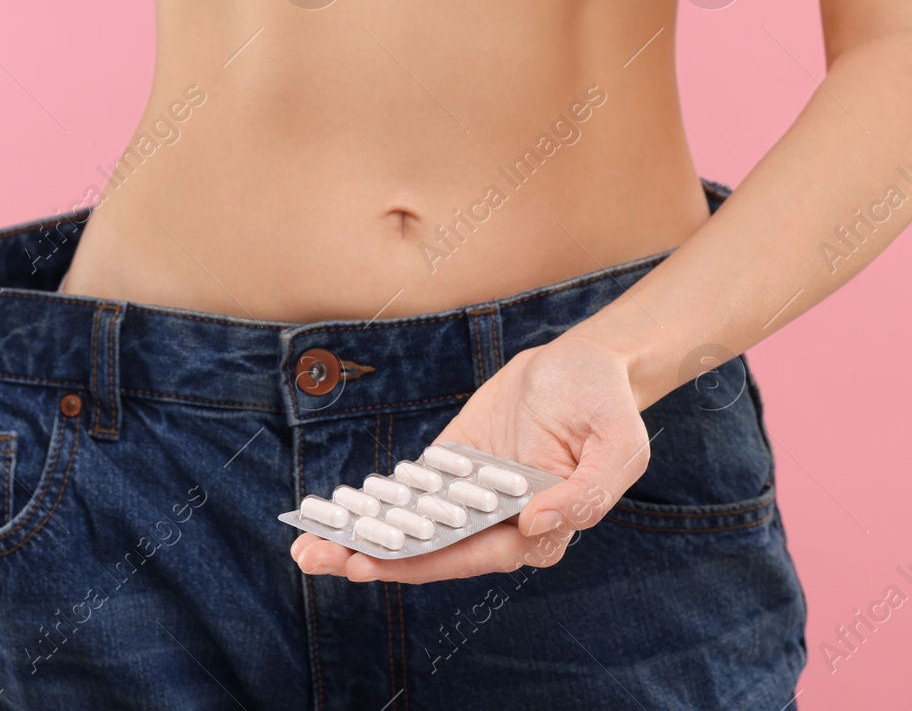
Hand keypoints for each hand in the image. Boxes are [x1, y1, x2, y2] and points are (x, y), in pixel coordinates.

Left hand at [290, 336, 651, 582]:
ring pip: (411, 526)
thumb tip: (535, 523)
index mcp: (539, 530)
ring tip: (309, 543)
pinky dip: (374, 502)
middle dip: (372, 558)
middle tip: (316, 560)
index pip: (470, 555)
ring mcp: (471, 496)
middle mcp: (498, 523)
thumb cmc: (606, 406)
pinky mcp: (452, 466)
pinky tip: (334, 509)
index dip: (420, 563)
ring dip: (362, 536)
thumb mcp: (618, 445)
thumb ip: (586, 492)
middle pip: (429, 550)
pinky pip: (409, 491)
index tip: (371, 564)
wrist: (586, 364)